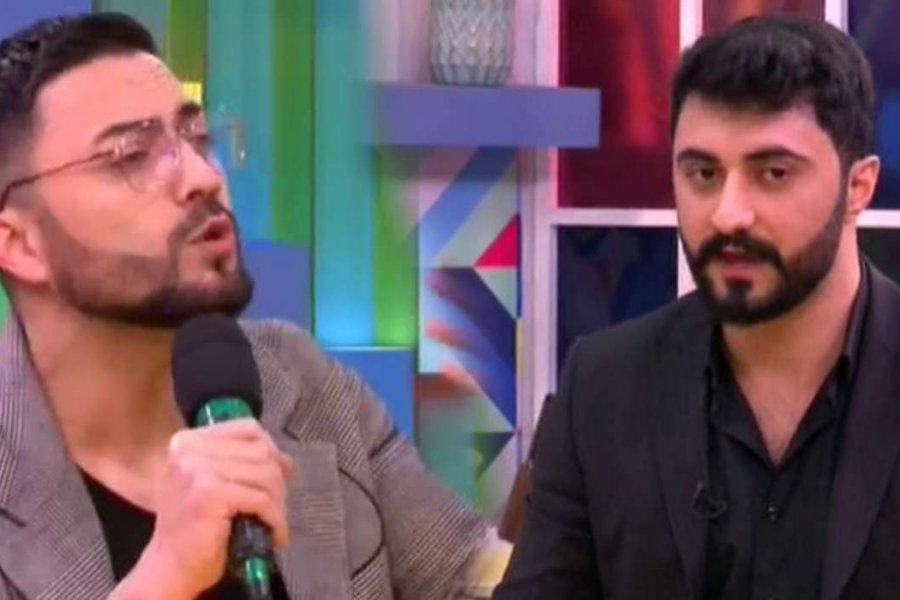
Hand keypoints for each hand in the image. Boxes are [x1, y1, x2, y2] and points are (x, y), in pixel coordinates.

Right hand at [112, 419, 292, 598]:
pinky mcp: (209, 494)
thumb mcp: (214, 482)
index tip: (280, 474)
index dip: (271, 451)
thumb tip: (286, 460)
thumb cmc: (193, 526)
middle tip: (277, 508)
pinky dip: (275, 519)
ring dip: (278, 502)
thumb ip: (242, 463)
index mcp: (189, 441)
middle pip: (260, 452)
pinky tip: (275, 534)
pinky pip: (261, 500)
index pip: (248, 429)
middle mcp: (189, 449)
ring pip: (265, 474)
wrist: (170, 566)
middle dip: (277, 481)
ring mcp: (197, 470)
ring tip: (274, 522)